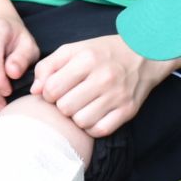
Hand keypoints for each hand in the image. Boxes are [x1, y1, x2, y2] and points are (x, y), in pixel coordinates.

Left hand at [29, 33, 168, 137]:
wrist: (144, 53)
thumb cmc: (103, 52)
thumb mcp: (73, 49)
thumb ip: (48, 66)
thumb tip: (35, 91)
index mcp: (86, 59)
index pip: (52, 89)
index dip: (48, 93)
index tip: (57, 90)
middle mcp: (104, 77)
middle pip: (65, 108)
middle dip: (62, 105)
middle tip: (71, 98)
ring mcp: (118, 95)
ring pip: (81, 122)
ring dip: (77, 117)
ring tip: (83, 106)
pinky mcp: (129, 110)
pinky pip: (100, 130)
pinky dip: (92, 127)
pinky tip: (94, 115)